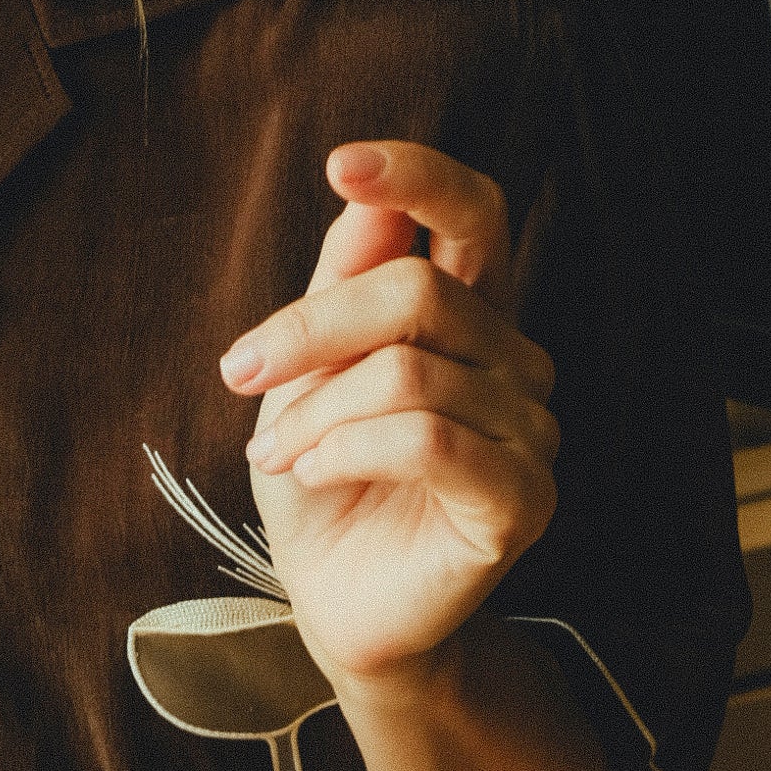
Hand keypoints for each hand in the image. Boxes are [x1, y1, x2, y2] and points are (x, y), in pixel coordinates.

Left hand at [221, 141, 557, 685]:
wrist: (336, 606)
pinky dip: (348, 450)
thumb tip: (360, 202)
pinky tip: (314, 473)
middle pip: (417, 293)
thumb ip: (338, 290)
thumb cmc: (323, 487)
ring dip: (315, 414)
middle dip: (307, 332)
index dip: (419, 179)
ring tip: (277, 456)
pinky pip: (429, 439)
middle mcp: (515, 363)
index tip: (341, 165)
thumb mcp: (306, 379)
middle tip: (239, 374)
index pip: (474, 216)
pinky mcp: (522, 500)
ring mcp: (531, 432)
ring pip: (409, 374)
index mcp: (468, 318)